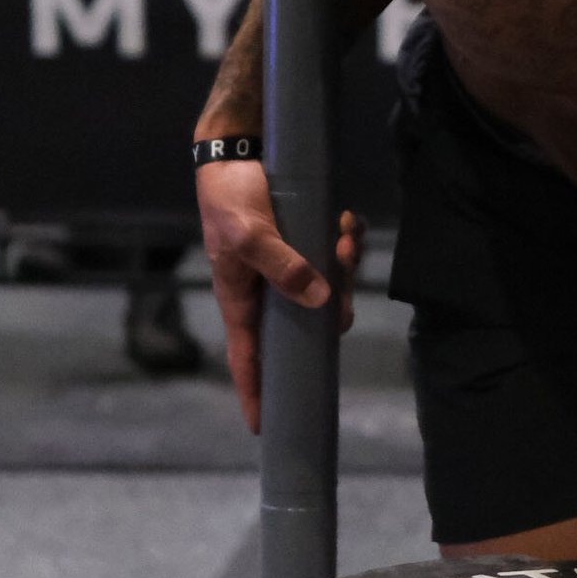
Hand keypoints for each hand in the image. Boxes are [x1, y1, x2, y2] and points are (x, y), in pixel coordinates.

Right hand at [197, 153, 364, 431]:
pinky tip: (348, 222)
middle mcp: (268, 289)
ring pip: (330, 287)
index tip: (264, 429)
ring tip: (348, 238)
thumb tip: (319, 299)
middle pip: (308, 324)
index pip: (248, 360)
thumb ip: (283, 266)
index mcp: (242, 300)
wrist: (238, 148)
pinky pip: (337, 253)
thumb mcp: (249, 234)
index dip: (256, 394)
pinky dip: (348, 240)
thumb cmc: (229, 198)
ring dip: (347, 266)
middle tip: (346, 288)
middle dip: (335, 310)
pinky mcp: (307, 240)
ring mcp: (291, 266)